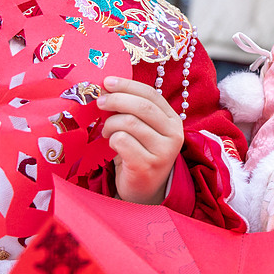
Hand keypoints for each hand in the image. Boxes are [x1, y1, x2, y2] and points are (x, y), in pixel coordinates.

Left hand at [98, 76, 183, 204]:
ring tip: (106, 131)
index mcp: (173, 121)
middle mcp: (174, 135)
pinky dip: (112, 139)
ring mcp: (163, 152)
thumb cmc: (139, 154)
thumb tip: (107, 87)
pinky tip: (112, 145)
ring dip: (110, 124)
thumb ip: (133, 110)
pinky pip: (122, 140)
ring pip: (129, 123)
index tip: (107, 82)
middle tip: (99, 102)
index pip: (151, 94)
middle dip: (116, 100)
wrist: (144, 192)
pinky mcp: (147, 166)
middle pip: (141, 106)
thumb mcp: (142, 129)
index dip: (127, 85)